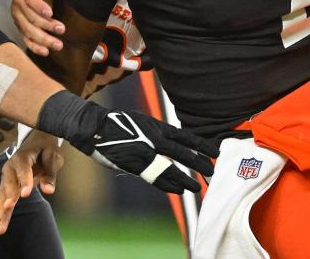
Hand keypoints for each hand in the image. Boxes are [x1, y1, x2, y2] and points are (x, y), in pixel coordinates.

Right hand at [0, 130, 63, 234]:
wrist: (37, 141)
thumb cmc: (45, 148)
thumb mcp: (52, 157)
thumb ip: (50, 174)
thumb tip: (48, 190)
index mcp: (23, 157)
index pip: (24, 170)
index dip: (25, 182)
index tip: (25, 195)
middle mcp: (11, 167)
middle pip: (9, 183)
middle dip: (8, 196)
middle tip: (8, 207)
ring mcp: (8, 177)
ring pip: (3, 194)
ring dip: (0, 208)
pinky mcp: (8, 186)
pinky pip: (5, 199)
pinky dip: (2, 211)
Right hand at [11, 0, 65, 55]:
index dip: (38, 5)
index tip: (50, 13)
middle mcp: (17, 1)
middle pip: (28, 16)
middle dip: (45, 25)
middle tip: (61, 29)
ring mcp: (18, 15)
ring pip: (27, 29)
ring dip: (42, 39)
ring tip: (58, 45)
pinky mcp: (21, 25)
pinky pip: (25, 37)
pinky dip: (34, 46)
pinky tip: (45, 52)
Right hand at [37, 91, 217, 193]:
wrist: (93, 126)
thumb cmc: (117, 124)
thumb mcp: (140, 121)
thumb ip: (155, 132)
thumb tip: (168, 140)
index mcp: (155, 126)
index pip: (184, 135)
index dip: (201, 143)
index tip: (215, 150)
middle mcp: (153, 138)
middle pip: (182, 151)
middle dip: (198, 162)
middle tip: (212, 170)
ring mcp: (144, 152)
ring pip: (170, 167)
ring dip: (185, 177)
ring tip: (197, 186)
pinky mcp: (134, 164)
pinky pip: (154, 176)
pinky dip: (167, 184)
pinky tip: (178, 189)